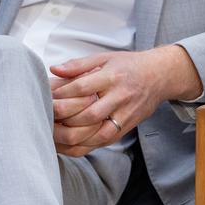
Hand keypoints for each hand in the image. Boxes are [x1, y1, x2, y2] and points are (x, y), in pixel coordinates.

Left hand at [49, 44, 201, 155]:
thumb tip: (54, 70)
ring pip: (95, 134)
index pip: (82, 88)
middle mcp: (120, 97)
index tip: (45, 97)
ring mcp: (125, 115)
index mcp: (112, 77)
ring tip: (51, 134)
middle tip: (44, 119)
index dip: (61, 95)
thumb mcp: (105, 58)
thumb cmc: (129, 66)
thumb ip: (78, 65)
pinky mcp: (126, 127)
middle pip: (88, 115)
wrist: (160, 76)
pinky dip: (82, 147)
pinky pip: (102, 142)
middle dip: (62, 119)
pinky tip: (66, 145)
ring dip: (70, 138)